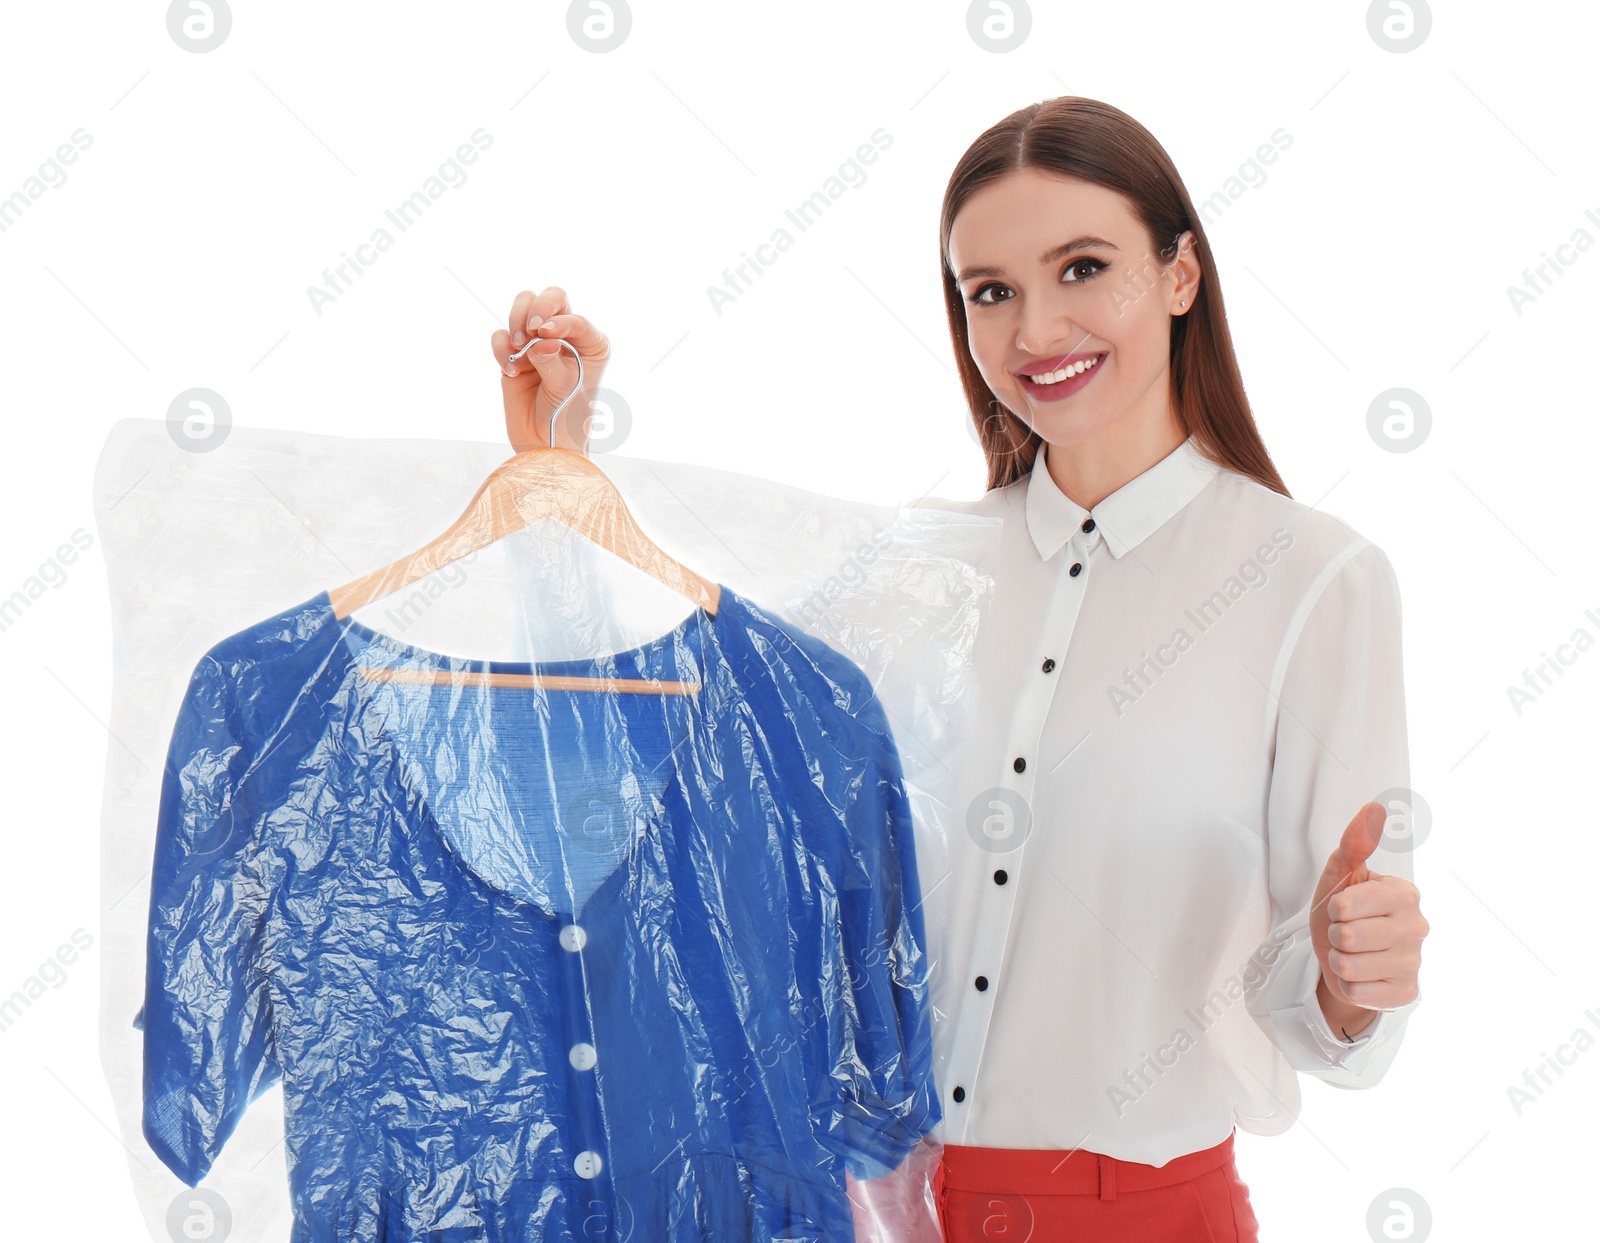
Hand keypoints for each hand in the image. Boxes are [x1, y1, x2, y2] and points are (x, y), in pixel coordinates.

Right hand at [491, 285, 610, 451]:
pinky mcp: (514, 355)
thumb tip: (538, 341)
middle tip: (530, 330)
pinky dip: (502, 350)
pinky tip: (512, 373)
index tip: (546, 333)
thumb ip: (551, 361)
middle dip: (536, 308)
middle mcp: (565, 337)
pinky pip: (501, 337)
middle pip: (551, 298)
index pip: (575, 317)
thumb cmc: (567, 417)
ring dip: (515, 322)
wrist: (545, 444)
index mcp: (590, 343)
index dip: (559, 320)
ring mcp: (538, 343)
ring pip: (522, 308)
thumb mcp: (565, 388)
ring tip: (518, 349)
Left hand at [1309, 802, 1429, 1029]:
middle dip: (1334, 937)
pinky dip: (1348, 986)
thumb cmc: (1343, 913)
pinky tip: (1361, 977)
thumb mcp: (1340, 876)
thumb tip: (1373, 808)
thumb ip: (1355, 843)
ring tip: (1351, 954)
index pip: (1344, 906)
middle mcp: (1418, 926)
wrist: (1346, 957)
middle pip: (1346, 937)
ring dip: (1339, 962)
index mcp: (1403, 893)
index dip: (1332, 909)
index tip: (1342, 909)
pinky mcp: (1406, 994)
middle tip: (1345, 934)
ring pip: (1349, 967)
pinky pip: (1357, 992)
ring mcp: (1415, 962)